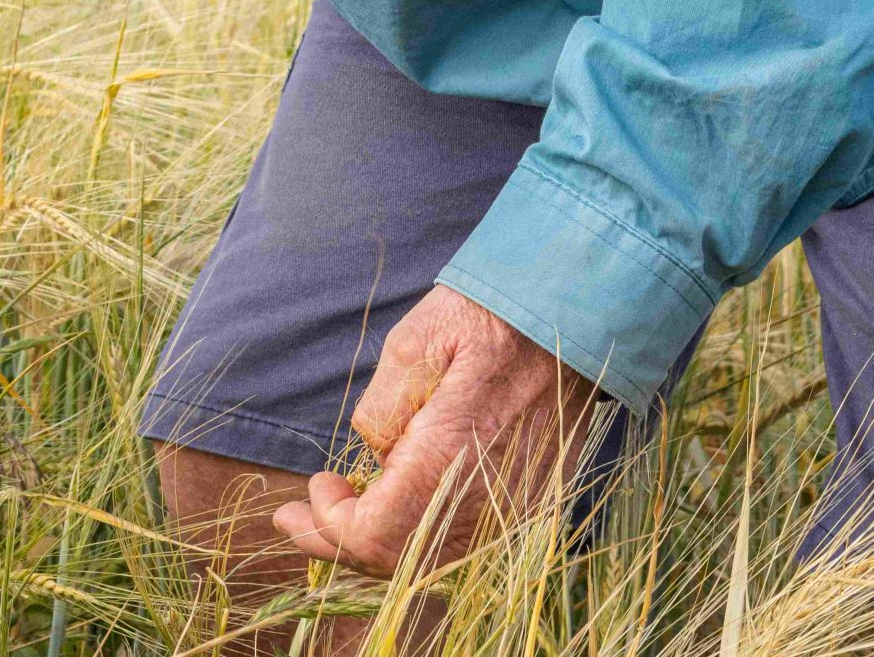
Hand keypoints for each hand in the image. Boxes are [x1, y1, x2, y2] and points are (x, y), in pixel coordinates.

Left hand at [273, 288, 597, 576]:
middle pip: (398, 561)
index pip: (372, 536)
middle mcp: (483, 502)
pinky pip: (464, 542)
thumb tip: (375, 454)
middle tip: (302, 519)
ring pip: (431, 559)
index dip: (330, 525)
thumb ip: (382, 409)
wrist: (571, 313)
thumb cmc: (489, 317)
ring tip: (344, 511)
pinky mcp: (530, 502)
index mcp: (447, 461)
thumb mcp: (414, 342)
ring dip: (381, 543)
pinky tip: (399, 504)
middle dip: (341, 543)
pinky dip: (422, 537)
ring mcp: (511, 509)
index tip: (315, 488)